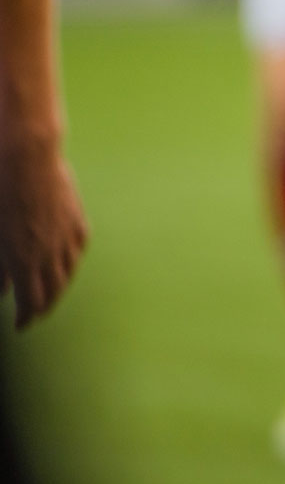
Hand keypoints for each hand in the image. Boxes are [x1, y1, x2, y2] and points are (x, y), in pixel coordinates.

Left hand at [0, 129, 88, 329]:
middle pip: (53, 290)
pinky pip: (78, 246)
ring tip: (54, 293)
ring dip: (61, 286)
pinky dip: (73, 260)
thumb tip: (2, 289)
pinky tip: (70, 261)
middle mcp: (50, 252)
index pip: (31, 301)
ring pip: (69, 270)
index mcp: (24, 260)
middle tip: (36, 315)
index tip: (21, 326)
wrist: (26, 157)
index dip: (27, 317)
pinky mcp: (74, 216)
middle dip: (44, 306)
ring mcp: (66, 233)